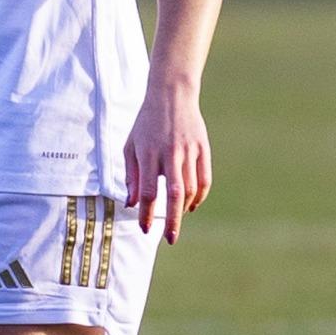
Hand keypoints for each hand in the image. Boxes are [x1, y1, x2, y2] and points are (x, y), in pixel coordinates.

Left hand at [121, 78, 212, 244]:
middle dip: (171, 221)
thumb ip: (131, 175)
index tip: (144, 228)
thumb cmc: (146, 124)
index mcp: (148, 154)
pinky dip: (199, 197)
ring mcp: (189, 152)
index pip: (148, 191)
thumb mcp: (131, 146)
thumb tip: (132, 203)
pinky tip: (190, 205)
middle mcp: (170, 154)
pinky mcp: (203, 149)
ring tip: (176, 217)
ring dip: (183, 209)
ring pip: (190, 189)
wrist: (172, 95)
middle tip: (170, 239)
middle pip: (173, 194)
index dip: (146, 213)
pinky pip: (204, 180)